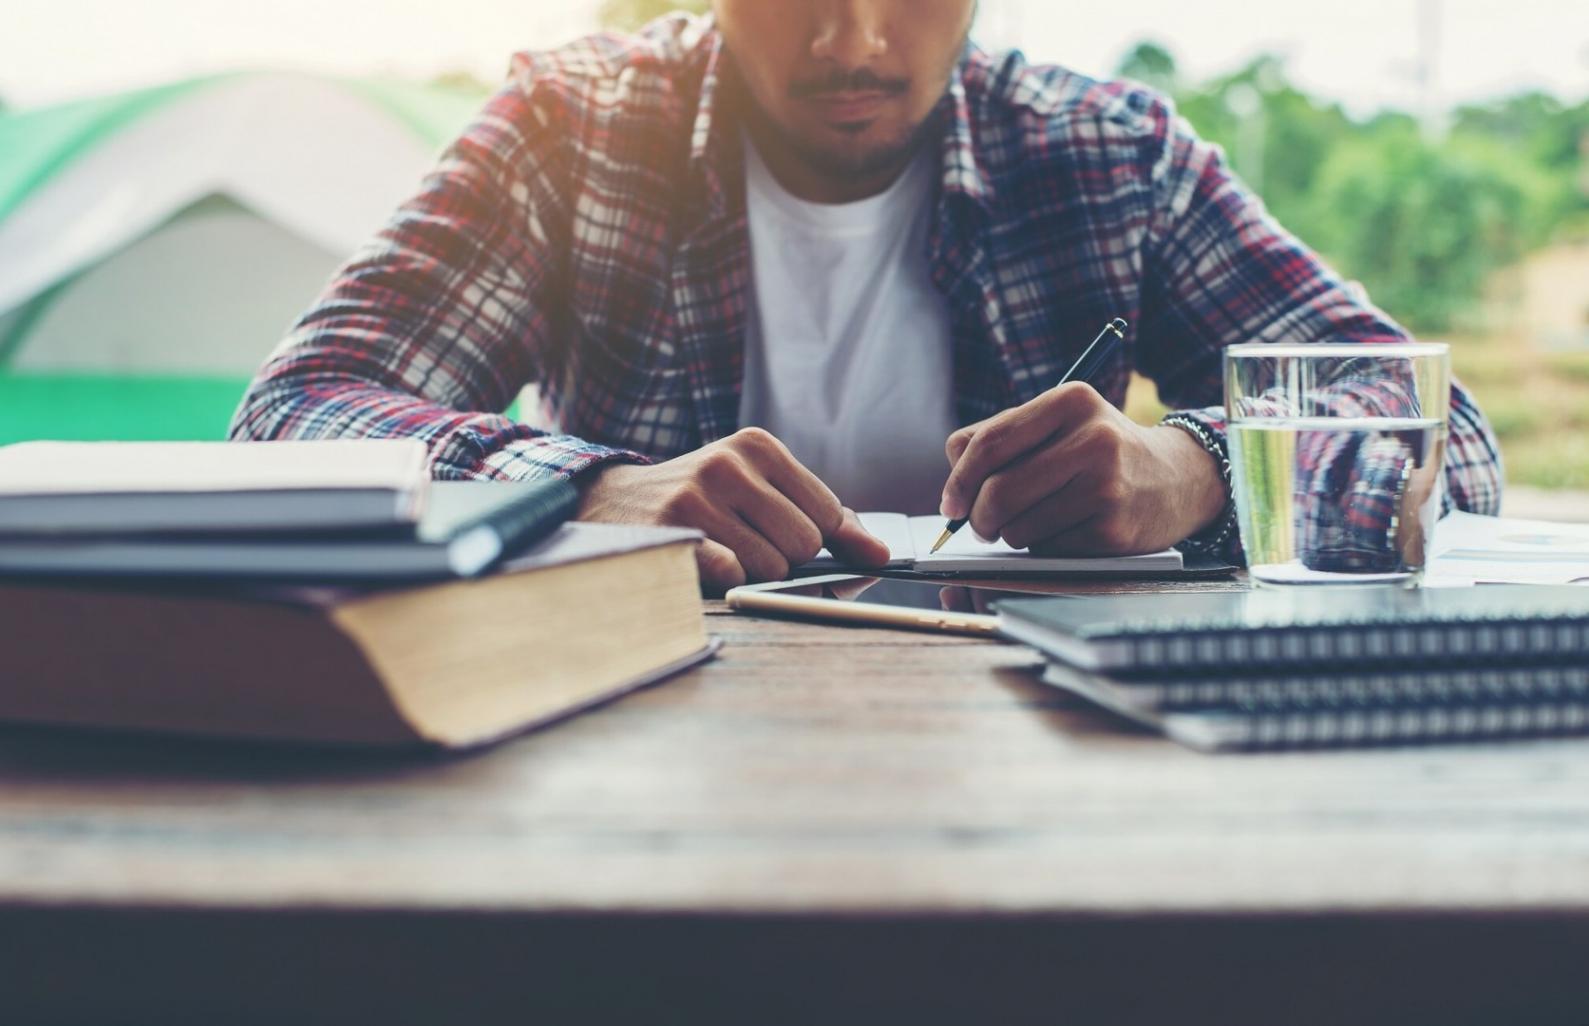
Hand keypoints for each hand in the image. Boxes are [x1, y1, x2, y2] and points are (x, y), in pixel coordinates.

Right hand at [577, 427, 889, 592]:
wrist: (611, 505)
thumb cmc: (703, 503)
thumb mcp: (759, 492)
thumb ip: (825, 520)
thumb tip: (879, 555)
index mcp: (758, 446)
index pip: (828, 513)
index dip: (820, 543)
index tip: (792, 543)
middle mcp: (729, 463)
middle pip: (805, 543)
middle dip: (786, 560)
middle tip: (748, 547)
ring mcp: (697, 495)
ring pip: (773, 567)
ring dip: (754, 576)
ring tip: (722, 552)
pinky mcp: (674, 532)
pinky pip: (733, 576)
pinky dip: (726, 581)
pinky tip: (704, 563)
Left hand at [940, 384, 1225, 555]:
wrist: (1178, 479)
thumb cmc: (1099, 452)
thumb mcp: (1058, 424)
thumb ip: (998, 439)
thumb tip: (954, 488)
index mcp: (1070, 401)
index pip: (989, 443)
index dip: (960, 480)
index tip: (952, 504)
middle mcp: (1092, 439)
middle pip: (999, 491)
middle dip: (978, 518)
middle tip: (982, 525)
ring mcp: (1106, 486)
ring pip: (1018, 526)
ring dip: (1011, 534)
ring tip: (1034, 520)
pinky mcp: (1113, 529)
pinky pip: (1047, 549)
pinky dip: (1043, 547)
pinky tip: (1067, 529)